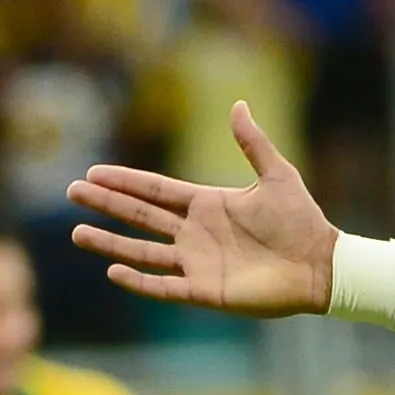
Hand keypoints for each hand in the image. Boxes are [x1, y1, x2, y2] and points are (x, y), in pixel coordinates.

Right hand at [66, 103, 335, 316]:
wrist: (322, 265)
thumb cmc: (303, 220)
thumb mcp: (278, 175)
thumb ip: (253, 143)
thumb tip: (238, 104)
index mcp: (208, 204)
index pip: (156, 190)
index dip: (125, 181)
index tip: (93, 172)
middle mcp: (196, 233)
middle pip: (141, 216)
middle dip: (107, 204)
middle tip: (72, 192)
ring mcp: (197, 262)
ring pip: (143, 251)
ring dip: (111, 243)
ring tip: (78, 232)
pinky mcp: (206, 290)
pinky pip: (164, 286)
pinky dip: (139, 281)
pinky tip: (114, 271)